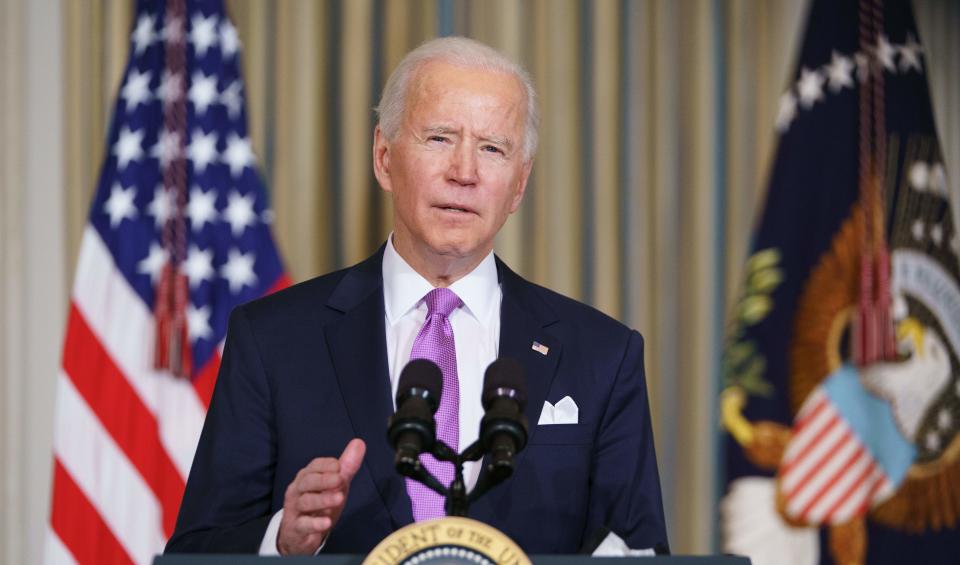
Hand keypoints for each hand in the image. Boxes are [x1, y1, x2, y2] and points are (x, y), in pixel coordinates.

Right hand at [277, 438, 365, 554]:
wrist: (300, 534)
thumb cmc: (319, 504)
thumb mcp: (335, 485)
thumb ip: (346, 466)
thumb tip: (359, 443)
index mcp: (307, 477)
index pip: (314, 466)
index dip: (326, 465)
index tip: (339, 466)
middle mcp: (298, 490)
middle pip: (307, 481)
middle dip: (324, 480)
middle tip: (340, 480)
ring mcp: (295, 509)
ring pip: (306, 502)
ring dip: (322, 500)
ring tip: (339, 499)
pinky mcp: (296, 528)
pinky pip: (303, 524)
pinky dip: (315, 523)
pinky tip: (327, 522)